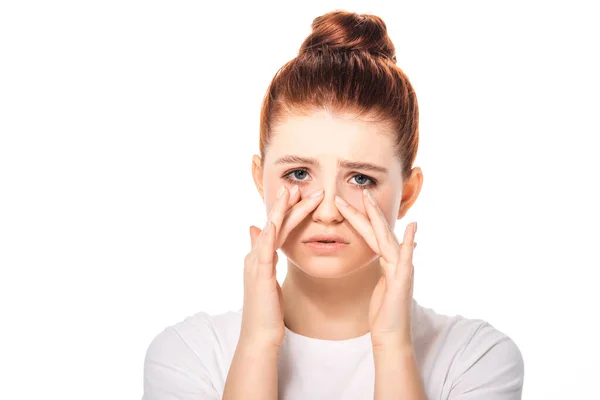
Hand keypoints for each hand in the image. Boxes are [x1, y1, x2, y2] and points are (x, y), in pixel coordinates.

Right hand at [241, 184, 323, 347]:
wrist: (260, 337)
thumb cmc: (268, 312)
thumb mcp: (267, 280)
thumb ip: (265, 257)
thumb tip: (258, 233)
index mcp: (262, 257)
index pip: (278, 228)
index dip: (288, 210)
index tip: (300, 194)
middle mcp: (256, 256)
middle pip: (274, 224)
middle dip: (286, 203)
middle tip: (298, 185)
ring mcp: (255, 265)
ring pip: (270, 231)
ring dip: (280, 210)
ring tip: (290, 192)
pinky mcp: (258, 276)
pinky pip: (264, 250)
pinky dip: (269, 234)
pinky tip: (275, 220)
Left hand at [334, 189, 416, 349]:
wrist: (391, 336)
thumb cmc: (382, 314)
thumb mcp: (376, 286)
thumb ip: (380, 268)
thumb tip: (378, 256)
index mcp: (385, 262)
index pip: (370, 235)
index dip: (359, 218)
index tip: (348, 202)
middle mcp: (395, 262)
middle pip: (378, 231)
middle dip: (367, 211)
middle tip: (358, 190)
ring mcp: (401, 270)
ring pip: (388, 239)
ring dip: (379, 219)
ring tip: (370, 201)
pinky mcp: (403, 281)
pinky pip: (405, 259)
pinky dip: (409, 243)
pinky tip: (413, 226)